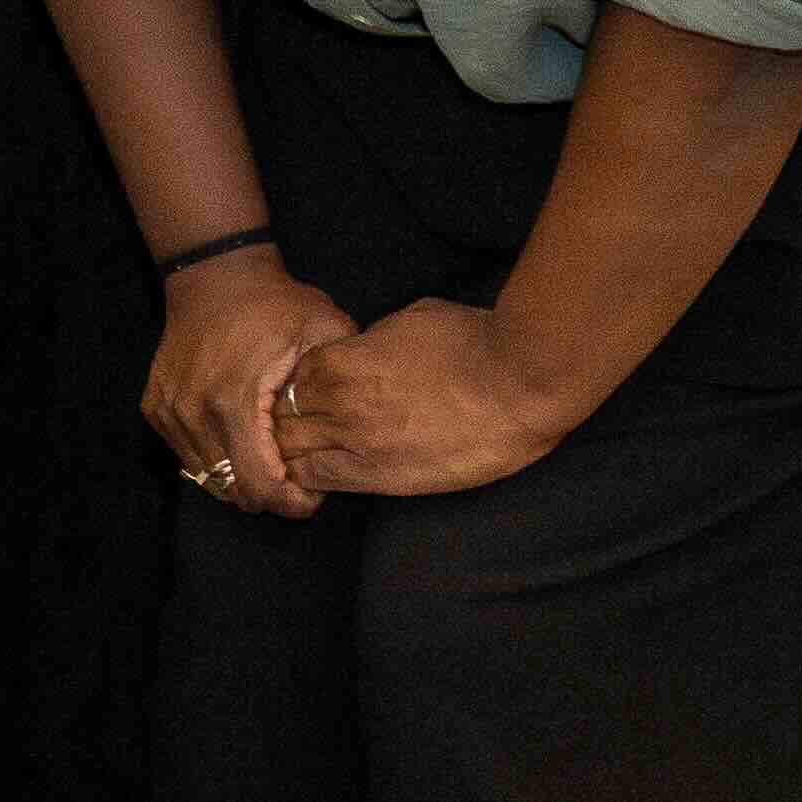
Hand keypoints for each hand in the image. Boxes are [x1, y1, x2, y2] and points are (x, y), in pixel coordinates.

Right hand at [143, 248, 353, 519]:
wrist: (215, 276)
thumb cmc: (276, 304)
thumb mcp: (325, 331)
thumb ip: (340, 382)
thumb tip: (354, 430)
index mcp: (234, 400)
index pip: (260, 485)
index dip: (292, 502)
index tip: (314, 491)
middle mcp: (194, 413)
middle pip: (233, 491)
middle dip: (270, 494)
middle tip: (297, 476)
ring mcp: (170, 412)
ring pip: (208, 478)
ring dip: (241, 478)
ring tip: (270, 457)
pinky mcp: (156, 409)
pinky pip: (189, 456)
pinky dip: (218, 459)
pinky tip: (241, 439)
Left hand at [268, 297, 585, 505]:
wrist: (519, 386)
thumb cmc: (475, 343)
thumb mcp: (411, 321)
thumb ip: (373, 341)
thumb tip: (364, 349)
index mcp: (340, 360)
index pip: (291, 376)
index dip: (298, 384)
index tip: (310, 391)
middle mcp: (336, 402)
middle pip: (281, 416)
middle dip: (285, 419)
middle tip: (301, 425)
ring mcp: (355, 442)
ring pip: (290, 452)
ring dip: (293, 450)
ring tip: (306, 452)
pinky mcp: (379, 477)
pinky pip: (321, 480)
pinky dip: (312, 477)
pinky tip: (320, 474)